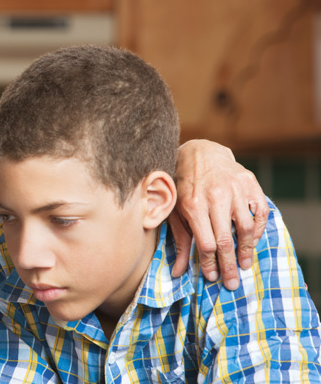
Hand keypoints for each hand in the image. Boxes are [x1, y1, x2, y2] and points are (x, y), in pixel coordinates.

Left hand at [169, 139, 268, 289]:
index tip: (212, 277)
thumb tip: (178, 273)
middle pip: (226, 240)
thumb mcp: (175, 212)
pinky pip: (260, 212)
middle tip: (233, 284)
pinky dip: (259, 229)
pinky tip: (253, 241)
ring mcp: (234, 188)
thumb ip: (179, 242)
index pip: (206, 243)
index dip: (210, 264)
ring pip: (247, 228)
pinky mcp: (249, 182)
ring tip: (244, 265)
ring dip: (247, 250)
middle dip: (229, 266)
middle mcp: (215, 197)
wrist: (198, 152)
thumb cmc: (183, 186)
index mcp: (193, 205)